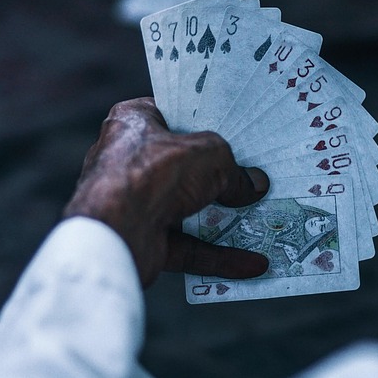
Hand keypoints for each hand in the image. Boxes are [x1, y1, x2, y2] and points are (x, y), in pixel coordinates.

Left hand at [62, 98, 269, 286]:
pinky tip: (253, 263)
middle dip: (219, 174)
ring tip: (261, 217)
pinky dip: (220, 255)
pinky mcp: (145, 239)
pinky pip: (189, 246)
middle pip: (184, 164)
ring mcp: (136, 202)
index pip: (172, 114)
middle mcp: (130, 160)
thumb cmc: (153, 174)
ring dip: (223, 217)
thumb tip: (254, 185)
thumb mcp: (209, 156)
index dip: (203, 120)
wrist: (115, 232)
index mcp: (133, 121)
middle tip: (256, 174)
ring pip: (188, 208)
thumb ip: (233, 168)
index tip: (236, 129)